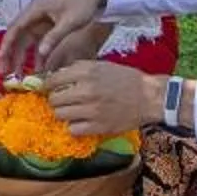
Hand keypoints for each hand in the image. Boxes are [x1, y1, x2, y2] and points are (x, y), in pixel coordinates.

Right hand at [0, 0, 105, 72]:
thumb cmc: (83, 3)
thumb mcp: (69, 22)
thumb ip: (54, 37)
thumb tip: (40, 55)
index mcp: (36, 9)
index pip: (15, 29)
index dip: (6, 45)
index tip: (1, 60)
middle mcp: (34, 15)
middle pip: (17, 37)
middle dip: (10, 55)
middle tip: (5, 73)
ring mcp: (41, 21)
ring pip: (26, 42)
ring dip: (22, 57)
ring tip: (18, 76)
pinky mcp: (49, 26)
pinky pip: (39, 42)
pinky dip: (37, 55)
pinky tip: (39, 69)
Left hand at [46, 59, 160, 138]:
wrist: (149, 97)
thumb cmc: (126, 79)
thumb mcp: (101, 66)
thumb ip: (78, 70)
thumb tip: (54, 77)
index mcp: (86, 72)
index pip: (52, 80)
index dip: (47, 85)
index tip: (48, 89)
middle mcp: (86, 91)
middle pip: (54, 100)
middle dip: (55, 100)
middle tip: (63, 101)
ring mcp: (91, 110)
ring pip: (60, 115)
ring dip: (64, 114)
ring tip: (73, 111)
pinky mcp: (98, 127)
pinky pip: (73, 129)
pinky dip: (75, 126)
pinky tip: (82, 122)